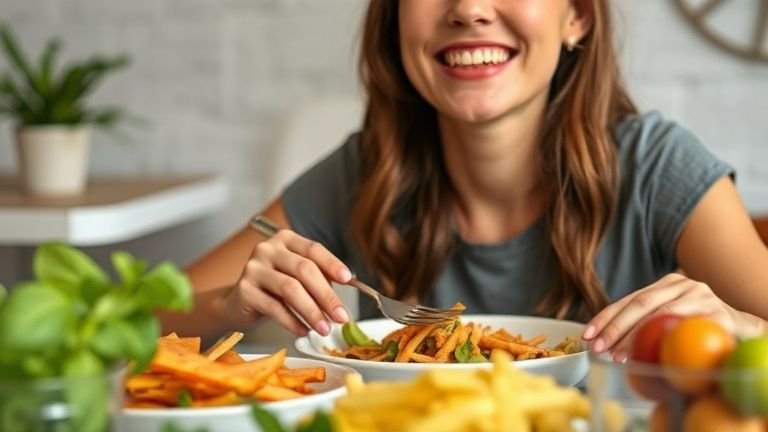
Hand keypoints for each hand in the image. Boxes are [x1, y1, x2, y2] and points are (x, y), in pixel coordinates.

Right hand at [221, 229, 351, 335]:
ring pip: (290, 289)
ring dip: (312, 311)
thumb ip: (319, 277)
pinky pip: (274, 307)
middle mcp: (268, 249)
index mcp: (285, 240)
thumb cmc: (274, 288)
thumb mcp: (297, 277)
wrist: (239, 303)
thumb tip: (349, 285)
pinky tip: (303, 331)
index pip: (313, 249)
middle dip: (326, 295)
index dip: (332, 264)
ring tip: (325, 328)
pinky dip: (292, 321)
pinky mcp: (244, 290)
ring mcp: (253, 268)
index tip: (349, 280)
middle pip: (304, 270)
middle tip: (341, 316)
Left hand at [582, 273, 749, 361]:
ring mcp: (700, 295)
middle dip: (614, 327)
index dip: (604, 317)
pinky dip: (666, 340)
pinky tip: (651, 353)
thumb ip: (645, 323)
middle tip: (599, 347)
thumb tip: (606, 343)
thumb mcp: (670, 320)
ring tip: (619, 355)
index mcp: (664, 284)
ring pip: (659, 315)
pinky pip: (686, 326)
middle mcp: (681, 284)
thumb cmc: (701, 326)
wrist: (745, 328)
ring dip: (636, 337)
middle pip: (639, 304)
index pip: (627, 300)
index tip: (587, 335)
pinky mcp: (717, 312)